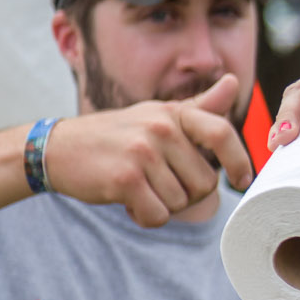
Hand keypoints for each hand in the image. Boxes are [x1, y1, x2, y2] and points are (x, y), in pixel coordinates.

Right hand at [45, 75, 253, 226]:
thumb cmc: (115, 135)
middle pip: (205, 183)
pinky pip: (158, 215)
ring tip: (141, 189)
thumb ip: (198, 107)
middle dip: (188, 194)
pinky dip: (146, 217)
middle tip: (160, 186)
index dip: (239, 160)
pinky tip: (129, 204)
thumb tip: (232, 81)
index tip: (242, 179)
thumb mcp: (156, 115)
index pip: (222, 133)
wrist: (57, 149)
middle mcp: (161, 129)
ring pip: (182, 202)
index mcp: (173, 114)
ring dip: (163, 205)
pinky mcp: (125, 179)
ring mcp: (142, 153)